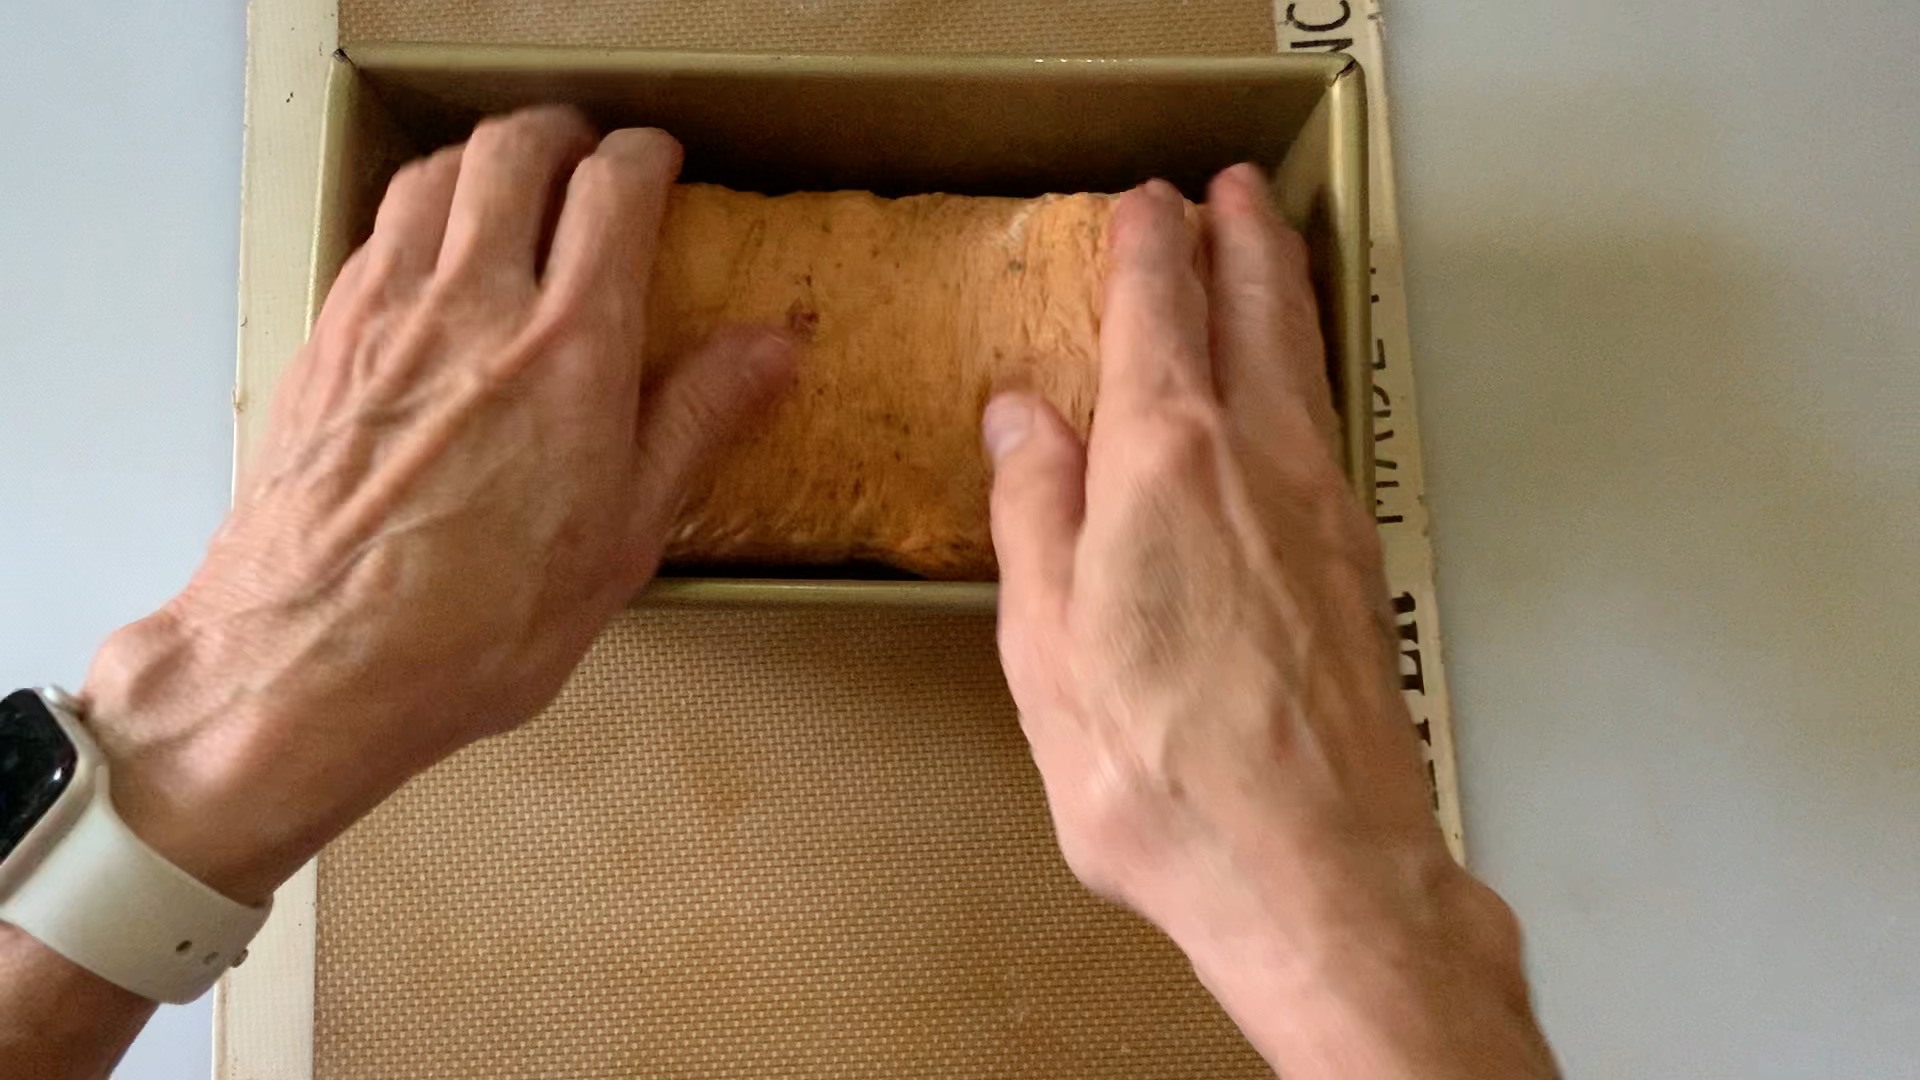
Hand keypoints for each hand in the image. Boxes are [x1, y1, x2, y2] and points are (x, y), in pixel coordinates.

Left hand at [77, 107, 794, 904]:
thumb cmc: (478, 624)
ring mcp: (386, 315)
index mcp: (570, 349)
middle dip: (560, 134)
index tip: (658, 163)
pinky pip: (376, 234)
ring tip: (509, 189)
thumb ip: (697, 422)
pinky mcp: (325, 341)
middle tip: (586, 156)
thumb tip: (773, 346)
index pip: (613, 191)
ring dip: (482, 160)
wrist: (310, 662)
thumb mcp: (624, 539)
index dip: (643, 158)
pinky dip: (417, 215)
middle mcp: (475, 305)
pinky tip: (431, 262)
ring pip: (434, 174)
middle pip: (514, 150)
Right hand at [983, 168, 1554, 1076]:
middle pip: (1254, 312)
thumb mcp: (1047, 651)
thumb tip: (1023, 420)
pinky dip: (1307, 372)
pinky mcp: (1358, 565)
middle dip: (1239, 239)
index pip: (1158, 313)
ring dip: (1283, 291)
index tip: (1142, 205)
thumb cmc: (1164, 778)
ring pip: (1304, 363)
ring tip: (1271, 253)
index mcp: (1162, 465)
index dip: (1148, 247)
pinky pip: (1326, 426)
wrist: (1316, 871)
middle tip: (1227, 192)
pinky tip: (1293, 393)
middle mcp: (1257, 463)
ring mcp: (1322, 510)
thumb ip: (1034, 518)